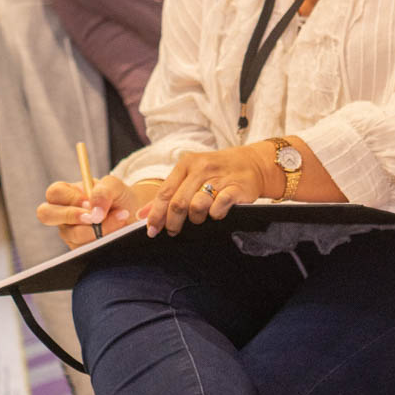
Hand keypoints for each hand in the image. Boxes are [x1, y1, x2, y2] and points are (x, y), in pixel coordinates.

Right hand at [37, 174, 141, 248]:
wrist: (133, 213)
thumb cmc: (118, 196)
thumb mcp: (114, 186)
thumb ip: (103, 191)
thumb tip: (95, 212)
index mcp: (67, 193)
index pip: (55, 193)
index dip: (70, 198)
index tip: (89, 202)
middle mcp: (63, 213)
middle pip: (46, 214)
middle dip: (70, 216)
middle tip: (94, 218)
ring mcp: (69, 232)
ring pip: (72, 235)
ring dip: (98, 229)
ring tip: (120, 219)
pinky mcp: (79, 248)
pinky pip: (85, 248)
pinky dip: (103, 240)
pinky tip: (116, 232)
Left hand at [144, 145, 274, 236]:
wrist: (253, 163)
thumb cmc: (216, 171)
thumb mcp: (190, 175)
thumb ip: (167, 193)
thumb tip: (141, 215)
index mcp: (186, 164)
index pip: (165, 192)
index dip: (156, 214)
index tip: (151, 231)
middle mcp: (201, 168)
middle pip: (178, 202)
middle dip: (173, 222)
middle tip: (173, 231)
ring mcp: (219, 177)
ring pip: (197, 205)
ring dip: (195, 219)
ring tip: (198, 220)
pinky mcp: (236, 187)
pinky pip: (220, 205)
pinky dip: (215, 214)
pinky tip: (216, 214)